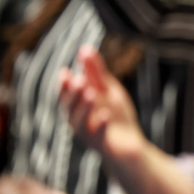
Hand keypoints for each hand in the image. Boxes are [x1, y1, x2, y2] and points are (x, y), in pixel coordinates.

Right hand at [59, 47, 143, 161]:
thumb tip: (84, 47)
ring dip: (85, 108)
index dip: (64, 85)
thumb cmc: (115, 116)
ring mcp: (88, 135)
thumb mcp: (107, 90)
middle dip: (73, 94)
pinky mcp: (102, 146)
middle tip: (77, 80)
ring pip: (80, 122)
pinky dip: (100, 126)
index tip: (65, 72)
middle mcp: (77, 121)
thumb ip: (95, 72)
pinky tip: (105, 115)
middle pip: (70, 108)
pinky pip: (98, 136)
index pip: (66, 95)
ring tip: (91, 93)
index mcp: (77, 108)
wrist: (129, 146)